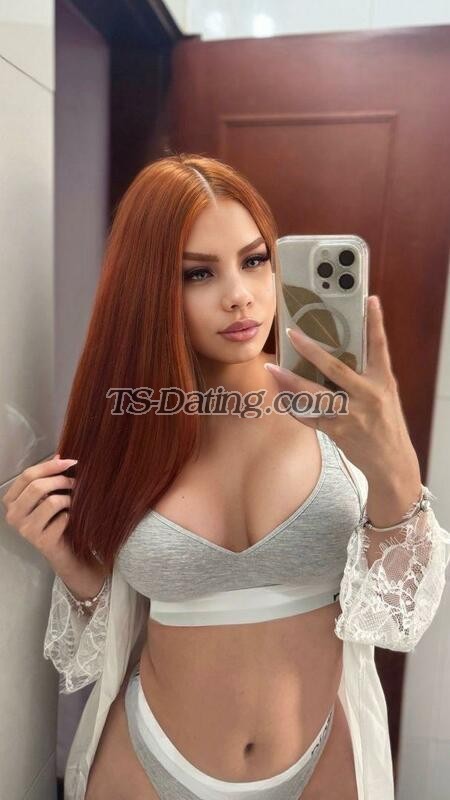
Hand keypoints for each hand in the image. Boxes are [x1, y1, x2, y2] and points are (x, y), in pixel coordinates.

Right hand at [2, 454, 77, 569]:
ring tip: (72, 502)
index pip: (27, 475)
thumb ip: (49, 477)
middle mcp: (13, 515)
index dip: (50, 466)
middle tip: (75, 482)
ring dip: (68, 499)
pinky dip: (71, 516)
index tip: (70, 461)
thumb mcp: (48, 495)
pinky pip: (62, 519)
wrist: (64, 549)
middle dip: (61, 480)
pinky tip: (70, 519)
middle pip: (37, 487)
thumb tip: (59, 456)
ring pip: (51, 502)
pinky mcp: (41, 541)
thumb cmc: (54, 518)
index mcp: (11, 500)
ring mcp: (25, 530)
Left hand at [265, 295, 420, 484]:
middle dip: (311, 350)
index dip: (376, 323)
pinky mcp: (338, 432)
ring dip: (290, 382)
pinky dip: (293, 407)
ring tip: (272, 369)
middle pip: (335, 369)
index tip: (370, 300)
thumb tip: (344, 348)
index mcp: (382, 381)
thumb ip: (367, 372)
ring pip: (315, 395)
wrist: (391, 461)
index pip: (380, 346)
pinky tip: (279, 395)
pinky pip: (310, 417)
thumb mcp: (385, 393)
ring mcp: (351, 415)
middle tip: (291, 333)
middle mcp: (368, 396)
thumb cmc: (386, 422)